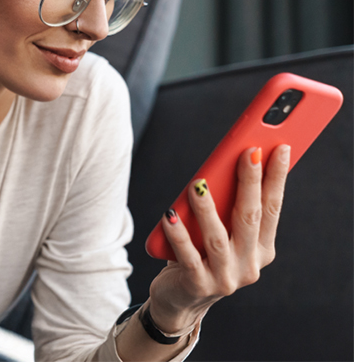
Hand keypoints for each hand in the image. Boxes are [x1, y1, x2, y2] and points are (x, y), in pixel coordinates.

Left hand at [147, 145, 290, 332]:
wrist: (181, 300)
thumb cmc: (202, 256)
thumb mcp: (223, 234)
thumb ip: (227, 210)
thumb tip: (221, 168)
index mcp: (262, 250)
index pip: (272, 208)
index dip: (276, 179)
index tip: (280, 149)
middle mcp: (249, 265)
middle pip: (250, 217)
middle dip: (251, 183)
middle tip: (248, 152)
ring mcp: (225, 277)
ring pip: (217, 237)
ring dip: (207, 208)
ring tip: (197, 184)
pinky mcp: (198, 284)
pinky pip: (187, 255)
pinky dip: (178, 235)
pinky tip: (169, 215)